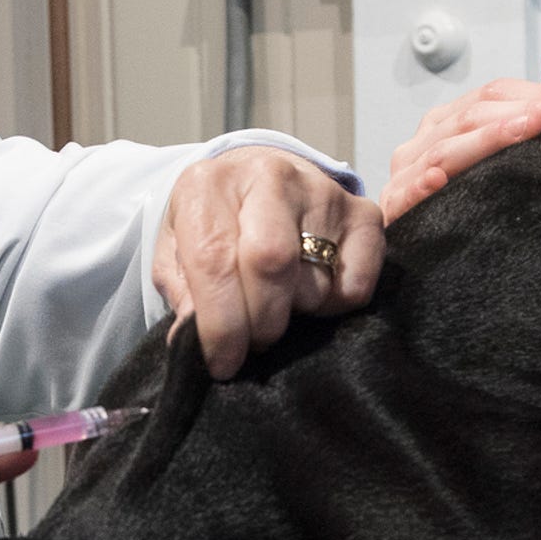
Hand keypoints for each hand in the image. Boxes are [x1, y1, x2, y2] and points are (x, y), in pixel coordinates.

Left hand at [154, 147, 385, 379]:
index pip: (215, 261)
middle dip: (260, 322)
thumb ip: (183, 293)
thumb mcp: (177, 252)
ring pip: (314, 283)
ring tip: (278, 302)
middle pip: (271, 263)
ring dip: (294, 313)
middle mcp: (268, 176)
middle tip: (253, 342)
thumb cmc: (214, 226)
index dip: (220, 324)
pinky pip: (356, 287)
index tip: (222, 363)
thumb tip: (193, 337)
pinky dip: (334, 306)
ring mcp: (321, 191)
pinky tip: (312, 290)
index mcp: (208, 185)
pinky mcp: (363, 214)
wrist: (257, 179)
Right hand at [380, 44, 540, 222]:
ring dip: (490, 138)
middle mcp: (427, 140)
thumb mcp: (536, 140)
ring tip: (531, 129)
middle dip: (528, 111)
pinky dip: (422, 184)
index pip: (495, 93)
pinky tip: (440, 180)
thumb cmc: (502, 196)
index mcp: (453, 119)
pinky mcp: (396, 208)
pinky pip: (407, 192)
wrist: (474, 265)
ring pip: (447, 149)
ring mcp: (408, 173)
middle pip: (473, 115)